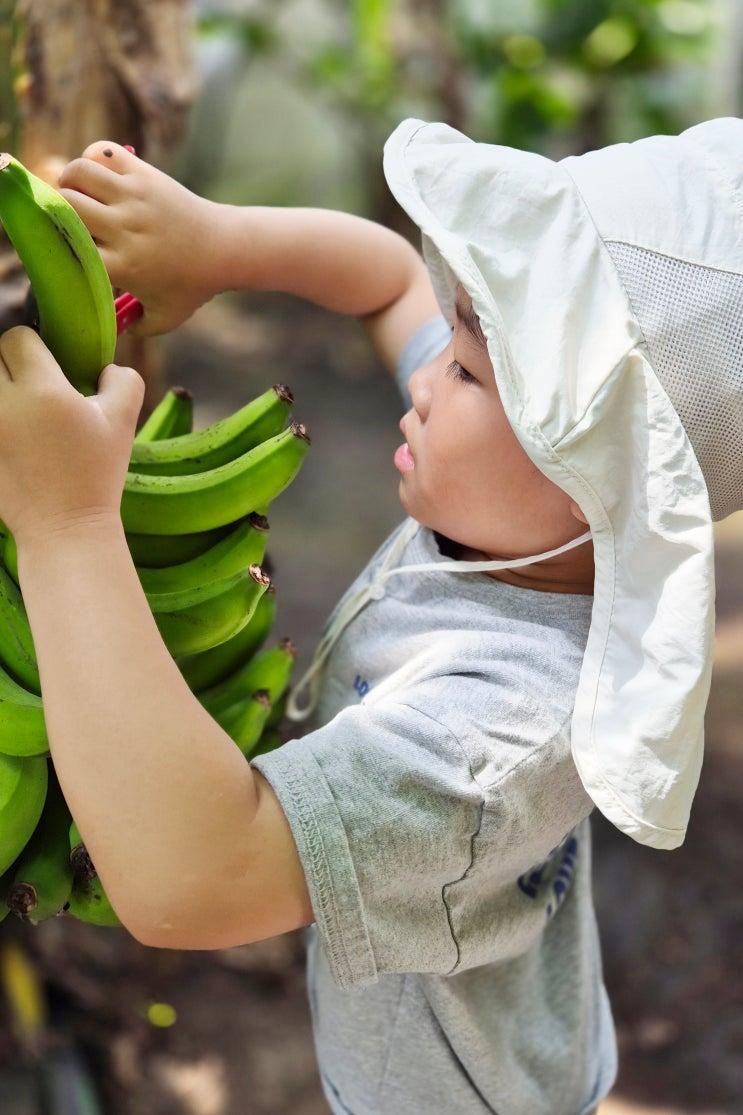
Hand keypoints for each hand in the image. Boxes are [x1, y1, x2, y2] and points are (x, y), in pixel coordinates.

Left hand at [0, 327, 143, 546]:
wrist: (64, 526)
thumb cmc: (96, 474)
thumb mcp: (123, 423)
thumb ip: (123, 380)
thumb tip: (106, 366)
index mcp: (43, 391)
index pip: (18, 338)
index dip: (35, 349)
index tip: (48, 370)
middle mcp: (5, 404)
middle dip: (12, 367)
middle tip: (33, 392)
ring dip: (1, 391)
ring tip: (19, 412)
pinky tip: (14, 436)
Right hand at [57, 141, 219, 336]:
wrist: (224, 249)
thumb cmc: (193, 286)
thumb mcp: (165, 318)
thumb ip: (136, 329)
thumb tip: (111, 326)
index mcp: (122, 266)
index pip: (70, 250)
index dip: (59, 248)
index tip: (64, 251)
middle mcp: (123, 229)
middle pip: (66, 206)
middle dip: (56, 210)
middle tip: (67, 218)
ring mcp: (134, 198)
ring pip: (78, 171)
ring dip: (68, 180)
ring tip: (76, 192)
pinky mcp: (145, 175)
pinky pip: (104, 151)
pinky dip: (93, 156)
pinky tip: (100, 174)